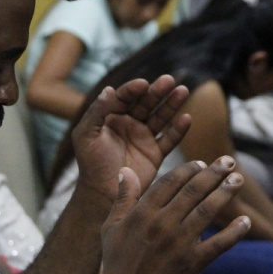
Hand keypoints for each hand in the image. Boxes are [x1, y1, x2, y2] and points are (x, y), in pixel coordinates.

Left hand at [71, 75, 191, 202]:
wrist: (101, 193)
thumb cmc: (90, 163)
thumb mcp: (85, 135)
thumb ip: (96, 112)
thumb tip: (108, 89)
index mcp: (112, 116)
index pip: (124, 97)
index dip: (133, 89)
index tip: (143, 84)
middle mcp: (130, 123)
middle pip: (146, 103)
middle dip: (157, 91)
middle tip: (169, 80)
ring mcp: (144, 137)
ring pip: (160, 116)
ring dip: (171, 104)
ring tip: (183, 90)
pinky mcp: (155, 153)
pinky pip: (169, 139)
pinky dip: (178, 130)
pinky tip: (187, 119)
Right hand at [93, 158, 249, 273]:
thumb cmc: (115, 264)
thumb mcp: (112, 227)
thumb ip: (123, 198)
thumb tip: (126, 170)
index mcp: (143, 213)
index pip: (171, 181)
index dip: (189, 170)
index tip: (201, 163)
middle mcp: (162, 224)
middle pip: (193, 191)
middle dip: (213, 174)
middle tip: (228, 162)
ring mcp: (179, 244)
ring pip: (207, 211)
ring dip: (225, 193)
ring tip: (238, 180)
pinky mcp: (192, 265)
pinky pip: (218, 244)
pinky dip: (234, 232)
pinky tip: (245, 222)